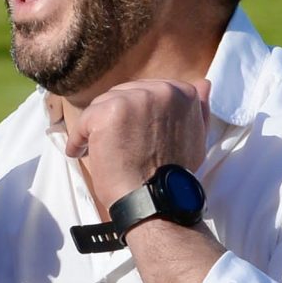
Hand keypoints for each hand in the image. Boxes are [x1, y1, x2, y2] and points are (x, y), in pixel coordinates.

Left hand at [65, 78, 210, 209]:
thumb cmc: (172, 174)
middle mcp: (160, 90)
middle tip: (114, 144)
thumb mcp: (195, 138)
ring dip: (96, 129)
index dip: (136, 115)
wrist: (154, 199)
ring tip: (97, 150)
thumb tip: (202, 84)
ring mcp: (134, 99)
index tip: (133, 134)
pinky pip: (84, 121)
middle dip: (115, 120)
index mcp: (182, 93)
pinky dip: (78, 140)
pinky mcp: (109, 112)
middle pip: (122, 95)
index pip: (146, 92)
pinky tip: (79, 153)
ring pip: (102, 105)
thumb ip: (197, 110)